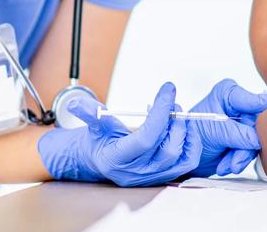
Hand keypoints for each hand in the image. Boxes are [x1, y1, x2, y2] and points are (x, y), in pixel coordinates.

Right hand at [37, 82, 202, 186]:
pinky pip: (187, 162)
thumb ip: (89, 113)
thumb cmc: (100, 141)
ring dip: (184, 131)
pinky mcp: (165, 176)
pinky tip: (183, 126)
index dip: (160, 113)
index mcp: (118, 159)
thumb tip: (76, 104)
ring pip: (180, 157)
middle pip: (167, 149)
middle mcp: (137, 172)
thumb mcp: (94, 125)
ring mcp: (153, 177)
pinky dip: (191, 142)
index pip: (146, 138)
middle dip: (174, 121)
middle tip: (172, 102)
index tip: (167, 90)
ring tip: (176, 112)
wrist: (103, 160)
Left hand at [188, 78, 266, 176]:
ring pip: (256, 140)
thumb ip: (236, 134)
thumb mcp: (213, 131)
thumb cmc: (191, 134)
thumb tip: (257, 139)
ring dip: (240, 157)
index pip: (255, 100)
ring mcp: (243, 123)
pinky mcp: (244, 139)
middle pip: (258, 124)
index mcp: (229, 93)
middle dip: (246, 145)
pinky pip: (251, 150)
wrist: (184, 155)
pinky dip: (238, 160)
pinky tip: (226, 164)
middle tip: (234, 160)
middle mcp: (239, 105)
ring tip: (226, 165)